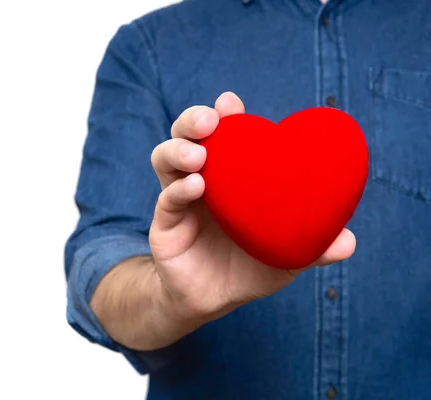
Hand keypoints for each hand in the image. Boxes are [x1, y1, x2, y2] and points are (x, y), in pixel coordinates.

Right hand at [149, 92, 355, 322]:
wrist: (215, 300)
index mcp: (229, 177)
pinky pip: (166, 200)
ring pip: (164, 159)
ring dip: (178, 149)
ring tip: (199, 155)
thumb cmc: (249, 268)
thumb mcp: (285, 255)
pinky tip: (197, 187)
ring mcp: (179, 199)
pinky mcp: (165, 224)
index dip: (224, 115)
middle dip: (193, 120)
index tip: (229, 102)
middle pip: (186, 136)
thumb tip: (347, 242)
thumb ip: (313, 247)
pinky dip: (178, 190)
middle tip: (211, 121)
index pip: (222, 136)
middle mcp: (201, 180)